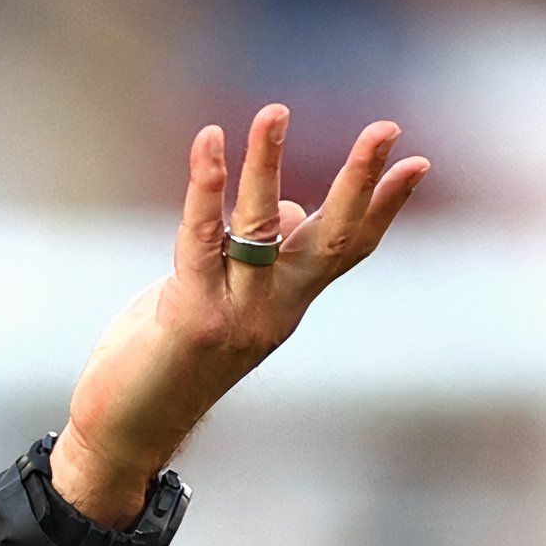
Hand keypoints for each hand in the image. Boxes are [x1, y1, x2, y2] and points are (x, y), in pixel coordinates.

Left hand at [54, 104, 429, 525]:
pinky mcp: (192, 316)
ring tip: (274, 111)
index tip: (420, 163)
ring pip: (261, 225)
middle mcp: (273, 311)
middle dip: (360, 180)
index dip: (383, 207)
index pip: (346, 249)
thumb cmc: (162, 361)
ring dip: (266, 163)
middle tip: (388, 128)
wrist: (125, 433)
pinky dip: (206, 185)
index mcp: (284, 306)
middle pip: (329, 236)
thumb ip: (253, 260)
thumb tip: (289, 207)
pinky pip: (202, 237)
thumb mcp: (216, 302)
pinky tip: (210, 142)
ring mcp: (237, 316)